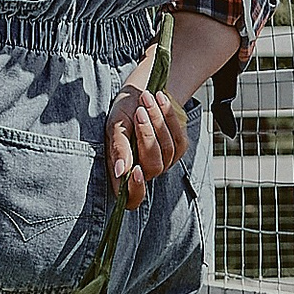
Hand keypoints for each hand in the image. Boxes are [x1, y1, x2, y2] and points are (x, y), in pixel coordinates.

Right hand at [105, 78, 187, 206]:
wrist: (139, 95)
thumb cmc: (122, 113)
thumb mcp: (114, 127)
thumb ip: (118, 149)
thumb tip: (120, 171)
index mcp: (123, 172)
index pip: (132, 198)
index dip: (136, 189)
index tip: (135, 170)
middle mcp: (145, 170)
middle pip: (153, 167)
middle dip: (147, 136)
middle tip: (139, 112)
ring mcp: (164, 162)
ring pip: (168, 149)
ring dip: (158, 120)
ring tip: (147, 99)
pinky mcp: (178, 149)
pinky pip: (179, 138)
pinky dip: (169, 116)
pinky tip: (160, 100)